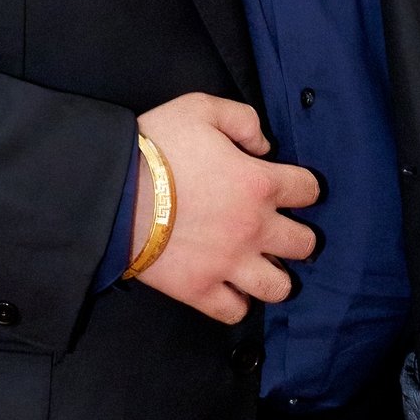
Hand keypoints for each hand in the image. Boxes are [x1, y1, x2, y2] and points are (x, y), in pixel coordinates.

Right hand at [132, 93, 321, 323]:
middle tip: (278, 231)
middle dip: (298, 236)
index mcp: (259, 183)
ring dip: (275, 276)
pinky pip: (235, 311)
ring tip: (259, 266)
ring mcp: (229, 264)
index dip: (303, 187)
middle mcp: (254, 228)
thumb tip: (265, 146)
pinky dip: (236, 302)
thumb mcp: (200, 108)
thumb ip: (243, 120)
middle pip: (305, 244)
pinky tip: (228, 287)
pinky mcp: (200, 290)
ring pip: (279, 287)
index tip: (289, 188)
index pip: (309, 190)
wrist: (109, 192)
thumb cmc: (154, 147)